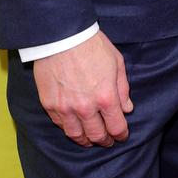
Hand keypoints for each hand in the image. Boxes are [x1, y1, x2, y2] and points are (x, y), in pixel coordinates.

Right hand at [33, 30, 132, 146]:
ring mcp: (66, 108)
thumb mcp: (116, 62)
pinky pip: (60, 125)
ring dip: (86, 141)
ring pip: (76, 135)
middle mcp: (86, 107)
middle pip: (97, 135)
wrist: (62, 36)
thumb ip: (122, 89)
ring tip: (90, 140)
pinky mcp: (50, 105)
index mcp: (105, 97)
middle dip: (105, 141)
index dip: (121, 134)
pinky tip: (74, 127)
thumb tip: (127, 108)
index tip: (123, 136)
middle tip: (108, 141)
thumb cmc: (92, 46)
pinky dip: (69, 129)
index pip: (116, 126)